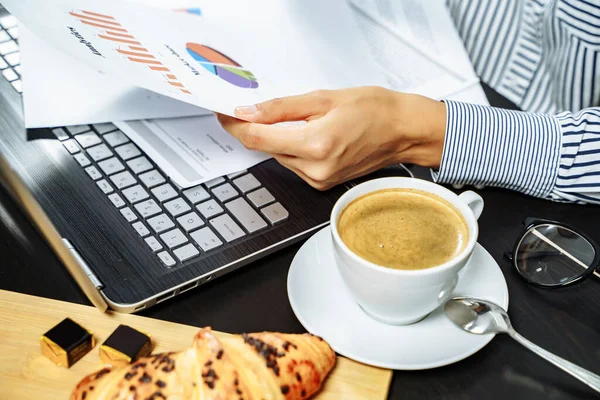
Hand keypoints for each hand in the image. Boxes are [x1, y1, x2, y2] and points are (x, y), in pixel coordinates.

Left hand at [217, 87, 446, 189]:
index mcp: (315, 145)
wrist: (402, 131)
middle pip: (266, 147)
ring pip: (278, 155)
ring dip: (277, 137)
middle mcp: (315, 169)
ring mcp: (318, 179)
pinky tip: (308, 133)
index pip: (258, 138)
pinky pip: (293, 163)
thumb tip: (250, 112)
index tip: (225, 114)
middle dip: (257, 127)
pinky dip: (291, 147)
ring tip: (301, 118)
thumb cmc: (375, 110)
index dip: (235, 125)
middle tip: (258, 107)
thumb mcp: (324, 98)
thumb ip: (281, 108)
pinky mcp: (321, 183)